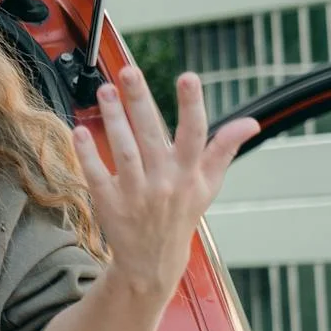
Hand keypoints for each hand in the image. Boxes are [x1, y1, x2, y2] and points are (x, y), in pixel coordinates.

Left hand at [75, 67, 256, 298]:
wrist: (153, 260)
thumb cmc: (182, 213)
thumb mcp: (209, 185)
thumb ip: (225, 150)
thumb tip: (251, 122)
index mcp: (189, 174)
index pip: (195, 134)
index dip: (192, 105)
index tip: (189, 76)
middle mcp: (164, 181)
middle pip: (151, 135)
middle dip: (140, 102)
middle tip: (128, 71)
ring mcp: (136, 192)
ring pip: (123, 150)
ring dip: (113, 119)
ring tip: (104, 90)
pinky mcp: (109, 202)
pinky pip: (97, 173)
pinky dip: (88, 153)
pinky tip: (79, 130)